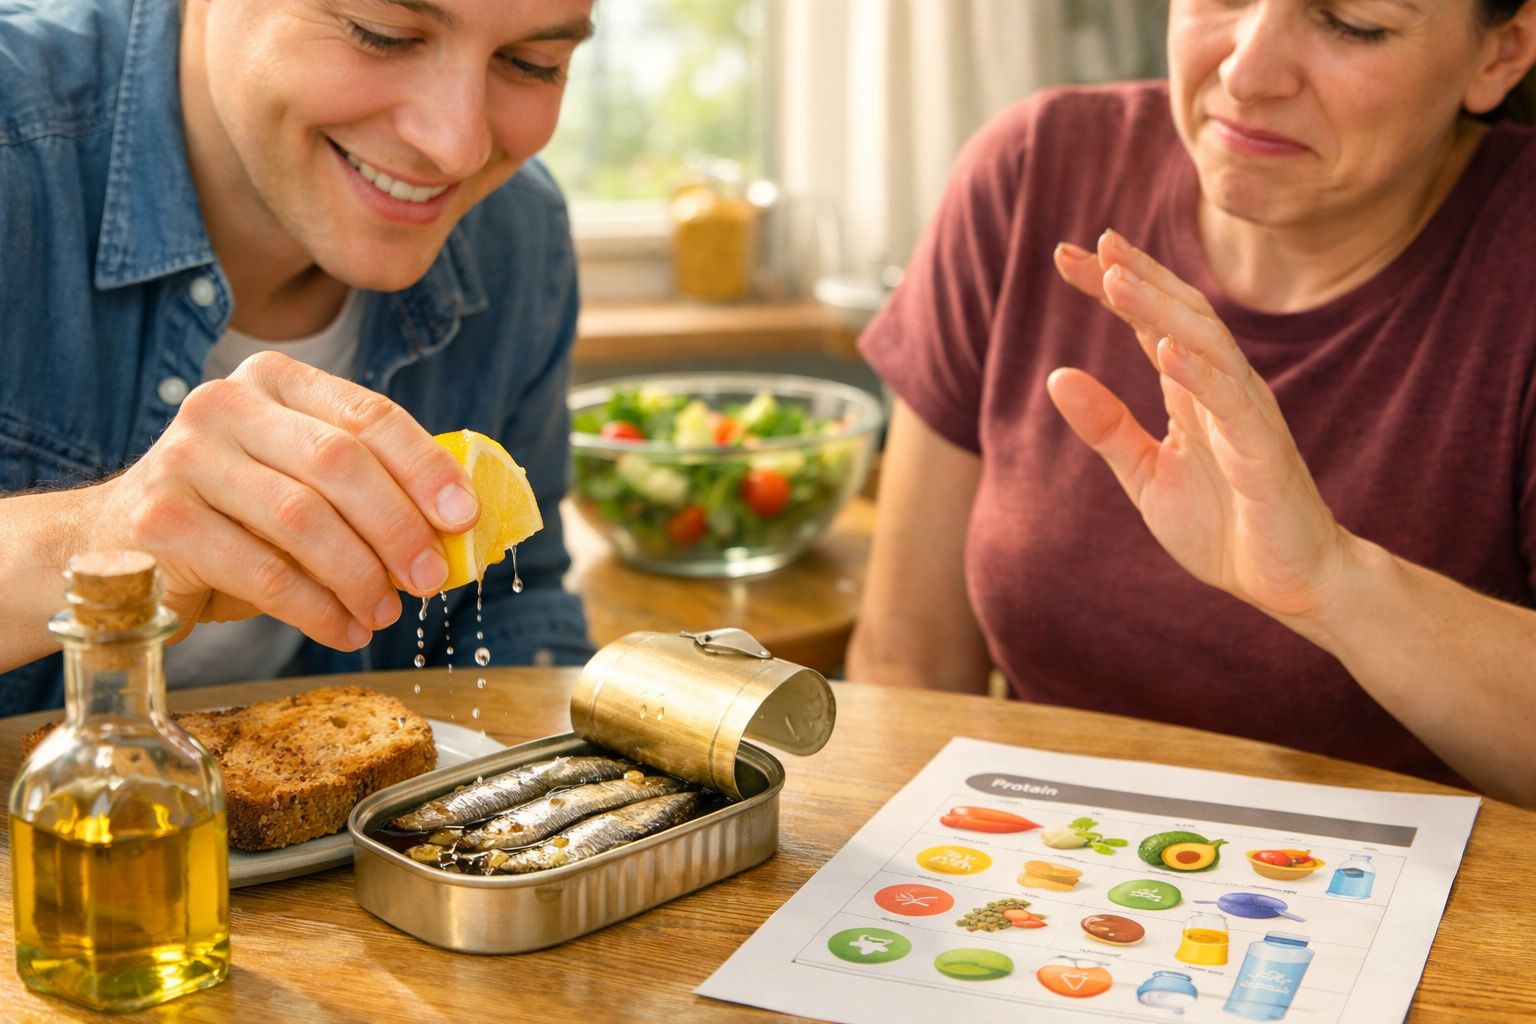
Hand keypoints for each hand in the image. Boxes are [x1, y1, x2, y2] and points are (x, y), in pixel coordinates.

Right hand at [72, 351, 477, 649]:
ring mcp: (185, 457)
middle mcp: (225, 405)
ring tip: (385, 612)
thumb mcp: (301, 484)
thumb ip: (367, 487)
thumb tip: (457, 530)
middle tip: (431, 578)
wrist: (116, 544)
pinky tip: (344, 629)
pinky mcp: (161, 519)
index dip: (425, 467)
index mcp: (275, 382)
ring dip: (360, 575)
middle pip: (339, 463)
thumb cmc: (235, 515)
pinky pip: (262, 571)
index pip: (368, 415)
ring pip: (303, 518)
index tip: (464, 517)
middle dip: (398, 527)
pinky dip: (317, 608)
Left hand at [1048, 229, 1350, 622]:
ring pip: (1204, 344)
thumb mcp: (1146, 474)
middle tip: (1092, 244)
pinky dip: (1197, 372)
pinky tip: (1163, 348)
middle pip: (1179, 314)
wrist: (1288, 581)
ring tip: (1114, 279)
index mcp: (1192, 390)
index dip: (1112, 285)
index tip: (1066, 255)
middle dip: (1136, 276)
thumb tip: (1054, 377)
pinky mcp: (1262, 449)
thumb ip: (1105, 426)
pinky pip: (1230, 401)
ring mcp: (1246, 413)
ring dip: (1158, 308)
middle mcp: (1222, 388)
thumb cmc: (1224, 526)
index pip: (1149, 321)